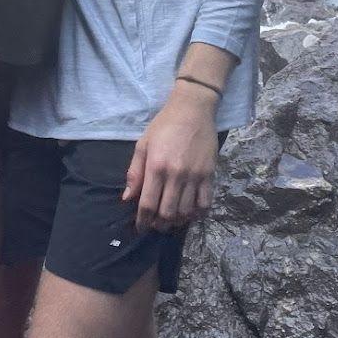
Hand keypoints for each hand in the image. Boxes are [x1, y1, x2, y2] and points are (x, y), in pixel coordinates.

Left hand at [122, 83, 218, 232]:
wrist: (193, 110)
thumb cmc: (164, 125)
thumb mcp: (143, 144)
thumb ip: (135, 172)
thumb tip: (127, 198)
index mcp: (156, 167)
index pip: (148, 204)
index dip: (143, 221)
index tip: (140, 227)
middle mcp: (176, 175)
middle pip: (167, 212)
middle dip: (159, 224)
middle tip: (156, 225)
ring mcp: (194, 176)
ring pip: (186, 212)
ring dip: (177, 221)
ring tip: (171, 220)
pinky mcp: (209, 174)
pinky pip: (205, 203)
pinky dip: (197, 213)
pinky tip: (190, 213)